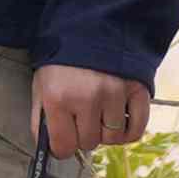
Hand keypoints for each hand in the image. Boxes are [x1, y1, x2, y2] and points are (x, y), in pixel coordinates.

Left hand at [34, 64, 151, 160]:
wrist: (92, 29)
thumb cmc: (63, 62)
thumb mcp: (41, 87)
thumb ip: (42, 119)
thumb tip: (52, 148)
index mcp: (59, 97)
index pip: (63, 146)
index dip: (62, 147)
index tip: (64, 140)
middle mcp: (88, 98)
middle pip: (89, 142)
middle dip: (83, 135)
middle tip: (81, 120)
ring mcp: (115, 93)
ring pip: (112, 138)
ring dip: (106, 132)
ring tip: (100, 117)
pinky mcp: (138, 89)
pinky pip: (136, 129)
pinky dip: (128, 132)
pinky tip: (119, 123)